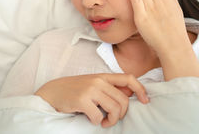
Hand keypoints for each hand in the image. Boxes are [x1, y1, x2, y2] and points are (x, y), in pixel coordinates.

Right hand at [34, 73, 148, 127]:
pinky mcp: (82, 100)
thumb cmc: (75, 90)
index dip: (140, 89)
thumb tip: (129, 95)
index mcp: (103, 76)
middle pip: (123, 100)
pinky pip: (98, 116)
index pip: (128, 78)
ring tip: (103, 122)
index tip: (145, 101)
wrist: (53, 91)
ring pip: (114, 109)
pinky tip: (90, 118)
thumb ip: (109, 87)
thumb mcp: (93, 84)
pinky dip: (97, 122)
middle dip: (121, 114)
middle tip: (111, 119)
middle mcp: (98, 81)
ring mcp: (90, 89)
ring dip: (111, 121)